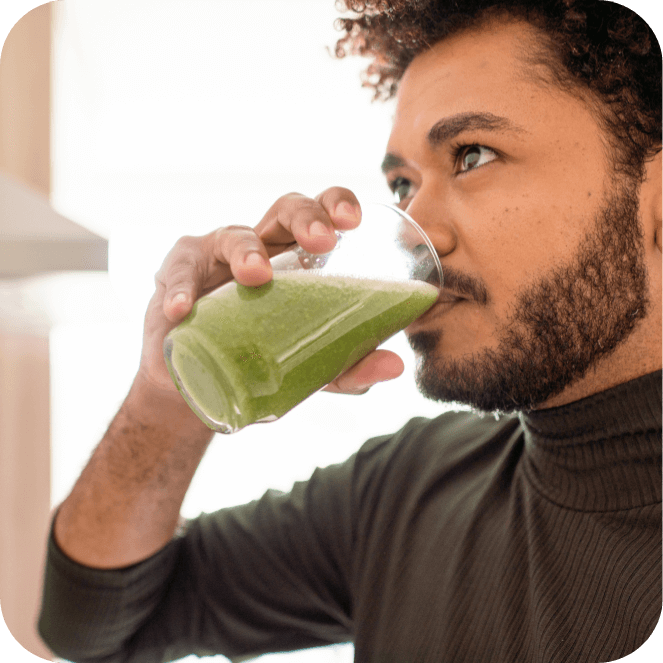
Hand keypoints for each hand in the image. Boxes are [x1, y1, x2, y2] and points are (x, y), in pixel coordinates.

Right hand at [136, 187, 403, 400]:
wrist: (197, 385)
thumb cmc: (257, 358)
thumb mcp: (305, 367)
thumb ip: (346, 366)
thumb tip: (394, 365)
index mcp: (296, 260)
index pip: (322, 216)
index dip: (337, 206)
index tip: (355, 221)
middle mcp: (261, 247)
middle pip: (284, 210)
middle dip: (306, 217)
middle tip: (323, 242)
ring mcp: (216, 257)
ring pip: (233, 235)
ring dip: (246, 251)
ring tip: (256, 277)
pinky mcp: (176, 276)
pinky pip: (176, 274)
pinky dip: (177, 290)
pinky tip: (180, 310)